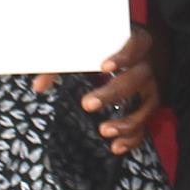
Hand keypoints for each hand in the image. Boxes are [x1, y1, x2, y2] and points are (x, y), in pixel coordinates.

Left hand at [30, 27, 157, 154]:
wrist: (129, 53)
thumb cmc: (102, 50)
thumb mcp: (84, 51)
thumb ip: (59, 65)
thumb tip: (38, 86)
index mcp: (134, 43)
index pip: (135, 44)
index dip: (123, 55)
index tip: (104, 67)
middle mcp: (146, 66)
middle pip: (136, 79)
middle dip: (112, 93)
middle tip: (87, 104)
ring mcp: (150, 88)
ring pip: (146, 106)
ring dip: (127, 122)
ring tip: (103, 130)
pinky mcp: (147, 106)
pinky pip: (145, 124)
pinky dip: (132, 137)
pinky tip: (116, 146)